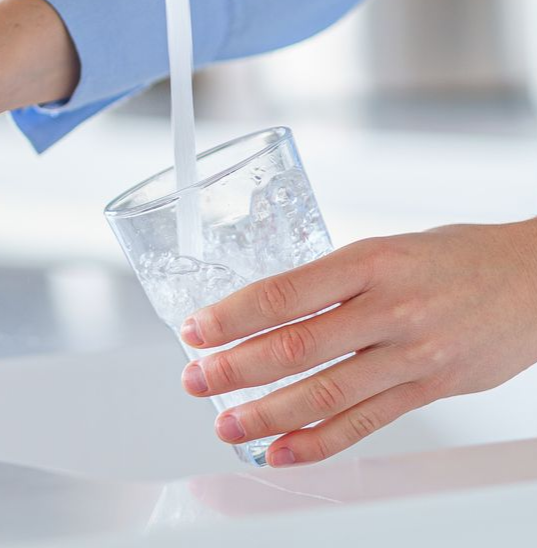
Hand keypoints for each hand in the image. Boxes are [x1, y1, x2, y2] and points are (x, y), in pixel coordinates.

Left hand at [179, 220, 536, 465]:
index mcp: (371, 259)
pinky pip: (366, 422)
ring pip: (326, 392)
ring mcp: (411, 354)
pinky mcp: (430, 389)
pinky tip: (283, 450)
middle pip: (297, 346)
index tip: (197, 328)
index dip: (233, 314)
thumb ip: (338, 279)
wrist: (533, 279)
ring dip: (267, 414)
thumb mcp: (389, 248)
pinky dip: (319, 442)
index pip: (286, 291)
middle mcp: (389, 308)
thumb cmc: (458, 256)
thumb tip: (273, 308)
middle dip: (235, 367)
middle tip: (196, 379)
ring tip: (227, 425)